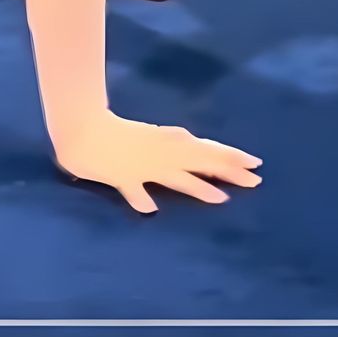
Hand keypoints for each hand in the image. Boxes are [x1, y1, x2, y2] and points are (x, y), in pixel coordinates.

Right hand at [52, 112, 261, 213]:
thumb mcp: (148, 138)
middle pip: (200, 162)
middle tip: (256, 180)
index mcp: (168, 142)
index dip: (231, 156)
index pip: (207, 150)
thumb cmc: (115, 133)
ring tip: (220, 198)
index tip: (255, 163)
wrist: (82, 128)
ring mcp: (143, 165)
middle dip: (228, 170)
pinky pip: (134, 189)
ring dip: (197, 187)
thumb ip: (166, 145)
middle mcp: (162, 153)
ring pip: (176, 176)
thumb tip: (186, 141)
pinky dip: (142, 197)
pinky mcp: (122, 176)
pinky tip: (152, 208)